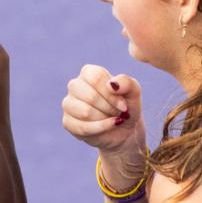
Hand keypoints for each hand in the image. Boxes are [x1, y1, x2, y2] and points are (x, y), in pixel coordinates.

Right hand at [62, 65, 145, 181]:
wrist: (124, 130)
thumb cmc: (126, 106)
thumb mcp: (134, 92)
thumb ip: (127, 83)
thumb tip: (111, 84)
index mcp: (88, 72)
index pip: (96, 78)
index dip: (112, 94)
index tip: (123, 105)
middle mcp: (75, 85)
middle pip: (90, 96)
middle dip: (109, 108)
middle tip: (118, 113)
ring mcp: (68, 104)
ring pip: (85, 112)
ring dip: (105, 119)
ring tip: (112, 119)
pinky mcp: (68, 122)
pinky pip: (82, 127)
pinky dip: (101, 129)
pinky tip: (109, 127)